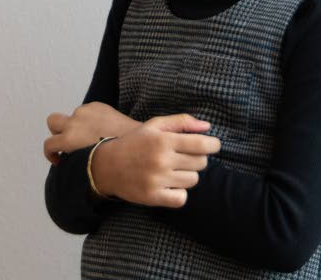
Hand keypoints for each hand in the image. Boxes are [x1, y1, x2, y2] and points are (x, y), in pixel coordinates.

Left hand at [44, 102, 140, 163]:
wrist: (134, 150)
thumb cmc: (135, 145)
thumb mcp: (126, 127)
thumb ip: (115, 130)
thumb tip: (120, 144)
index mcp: (97, 108)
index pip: (81, 115)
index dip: (81, 130)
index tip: (87, 143)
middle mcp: (83, 112)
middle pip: (62, 117)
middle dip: (63, 129)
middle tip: (72, 145)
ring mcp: (73, 124)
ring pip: (53, 124)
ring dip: (56, 138)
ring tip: (61, 154)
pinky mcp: (67, 140)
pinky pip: (49, 145)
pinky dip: (51, 153)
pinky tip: (58, 162)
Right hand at [89, 113, 220, 207]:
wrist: (106, 166)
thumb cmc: (135, 143)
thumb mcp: (155, 125)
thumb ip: (182, 122)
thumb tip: (207, 127)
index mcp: (163, 140)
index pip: (202, 145)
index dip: (213, 145)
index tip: (212, 145)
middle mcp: (161, 160)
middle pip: (201, 163)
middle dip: (198, 159)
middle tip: (186, 157)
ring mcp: (157, 180)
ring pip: (193, 180)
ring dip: (188, 175)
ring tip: (175, 170)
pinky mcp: (152, 197)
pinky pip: (181, 198)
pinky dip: (180, 193)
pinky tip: (171, 184)